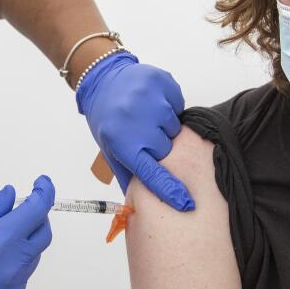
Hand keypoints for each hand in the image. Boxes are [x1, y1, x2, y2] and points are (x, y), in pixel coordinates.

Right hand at [0, 176, 54, 288]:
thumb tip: (9, 196)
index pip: (36, 210)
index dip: (43, 192)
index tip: (41, 184)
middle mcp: (14, 266)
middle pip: (43, 233)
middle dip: (37, 216)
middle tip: (19, 211)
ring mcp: (16, 288)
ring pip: (32, 257)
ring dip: (23, 243)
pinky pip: (22, 278)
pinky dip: (13, 266)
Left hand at [76, 52, 193, 210]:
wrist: (104, 81)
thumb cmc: (109, 121)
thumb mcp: (111, 150)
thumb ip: (129, 176)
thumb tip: (140, 208)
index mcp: (120, 142)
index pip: (150, 173)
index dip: (169, 189)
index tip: (186, 203)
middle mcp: (133, 120)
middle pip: (167, 148)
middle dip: (160, 145)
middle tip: (144, 134)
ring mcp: (147, 98)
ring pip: (175, 126)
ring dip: (165, 125)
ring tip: (147, 116)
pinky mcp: (159, 80)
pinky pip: (179, 102)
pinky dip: (171, 104)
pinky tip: (153, 101)